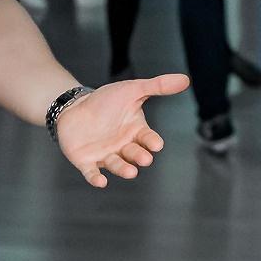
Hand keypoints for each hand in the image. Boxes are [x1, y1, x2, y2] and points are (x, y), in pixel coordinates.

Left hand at [54, 72, 189, 186]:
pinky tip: (100, 182)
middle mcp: (123, 146)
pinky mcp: (86, 162)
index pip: (148, 138)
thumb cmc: (106, 101)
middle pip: (134, 154)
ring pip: (117, 165)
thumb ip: (157, 86)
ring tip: (130, 172)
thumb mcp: (132, 89)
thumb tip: (186, 79)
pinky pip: (92, 172)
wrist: (74, 107)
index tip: (156, 144)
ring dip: (123, 169)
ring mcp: (105, 155)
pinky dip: (96, 178)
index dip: (152, 142)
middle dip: (139, 156)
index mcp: (135, 131)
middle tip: (144, 159)